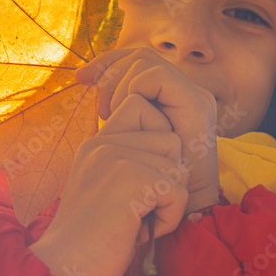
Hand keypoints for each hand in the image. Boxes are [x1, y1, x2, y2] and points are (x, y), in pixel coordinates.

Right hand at [28, 93, 188, 275]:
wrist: (62, 268)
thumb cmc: (91, 236)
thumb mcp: (103, 185)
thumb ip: (127, 160)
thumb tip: (173, 149)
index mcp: (97, 141)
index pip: (142, 105)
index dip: (158, 137)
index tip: (145, 177)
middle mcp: (105, 142)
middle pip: (170, 140)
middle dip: (168, 177)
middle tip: (141, 206)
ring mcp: (116, 158)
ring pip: (179, 167)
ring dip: (169, 202)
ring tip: (138, 221)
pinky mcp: (131, 181)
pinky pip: (178, 192)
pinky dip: (168, 219)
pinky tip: (140, 232)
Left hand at [74, 47, 220, 214]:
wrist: (161, 219)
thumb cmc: (138, 186)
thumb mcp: (121, 141)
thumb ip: (114, 110)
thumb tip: (81, 76)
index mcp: (172, 100)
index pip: (137, 60)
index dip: (107, 62)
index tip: (79, 78)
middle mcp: (188, 93)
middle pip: (140, 56)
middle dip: (108, 70)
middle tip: (95, 106)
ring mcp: (195, 98)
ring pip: (145, 62)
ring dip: (118, 85)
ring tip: (110, 117)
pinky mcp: (195, 105)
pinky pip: (154, 77)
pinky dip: (133, 91)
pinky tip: (123, 119)